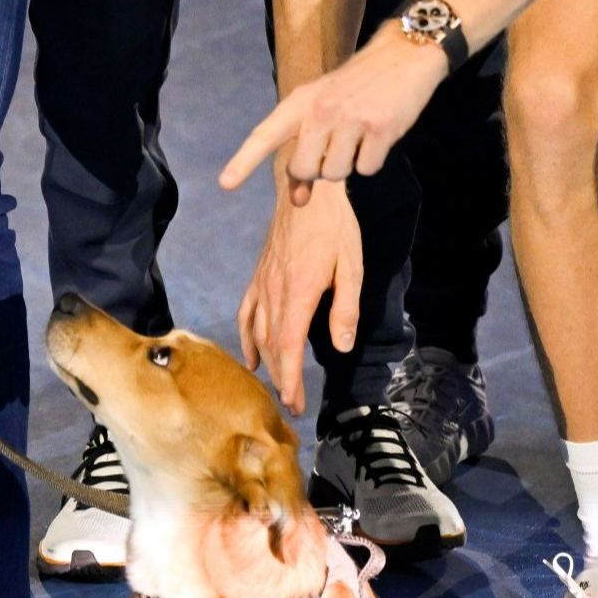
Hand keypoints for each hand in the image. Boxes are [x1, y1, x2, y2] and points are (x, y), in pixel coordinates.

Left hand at [220, 29, 448, 205]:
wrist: (403, 55)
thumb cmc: (357, 88)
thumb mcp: (323, 109)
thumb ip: (305, 152)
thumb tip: (298, 201)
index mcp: (301, 101)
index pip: (266, 134)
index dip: (244, 161)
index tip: (225, 184)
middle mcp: (322, 109)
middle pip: (304, 169)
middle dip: (318, 170)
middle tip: (335, 145)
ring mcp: (351, 118)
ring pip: (336, 173)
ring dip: (348, 163)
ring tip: (359, 133)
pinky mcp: (381, 127)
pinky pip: (367, 169)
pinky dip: (373, 159)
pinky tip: (379, 134)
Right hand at [237, 186, 364, 415]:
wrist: (305, 192)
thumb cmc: (334, 227)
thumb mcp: (351, 266)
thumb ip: (345, 308)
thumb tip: (342, 345)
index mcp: (298, 293)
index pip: (288, 347)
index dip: (289, 379)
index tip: (294, 403)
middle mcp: (275, 293)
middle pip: (272, 347)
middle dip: (282, 380)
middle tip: (293, 406)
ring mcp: (262, 285)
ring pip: (259, 334)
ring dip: (268, 364)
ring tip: (278, 387)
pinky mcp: (258, 277)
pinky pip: (247, 314)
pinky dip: (247, 338)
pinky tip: (252, 357)